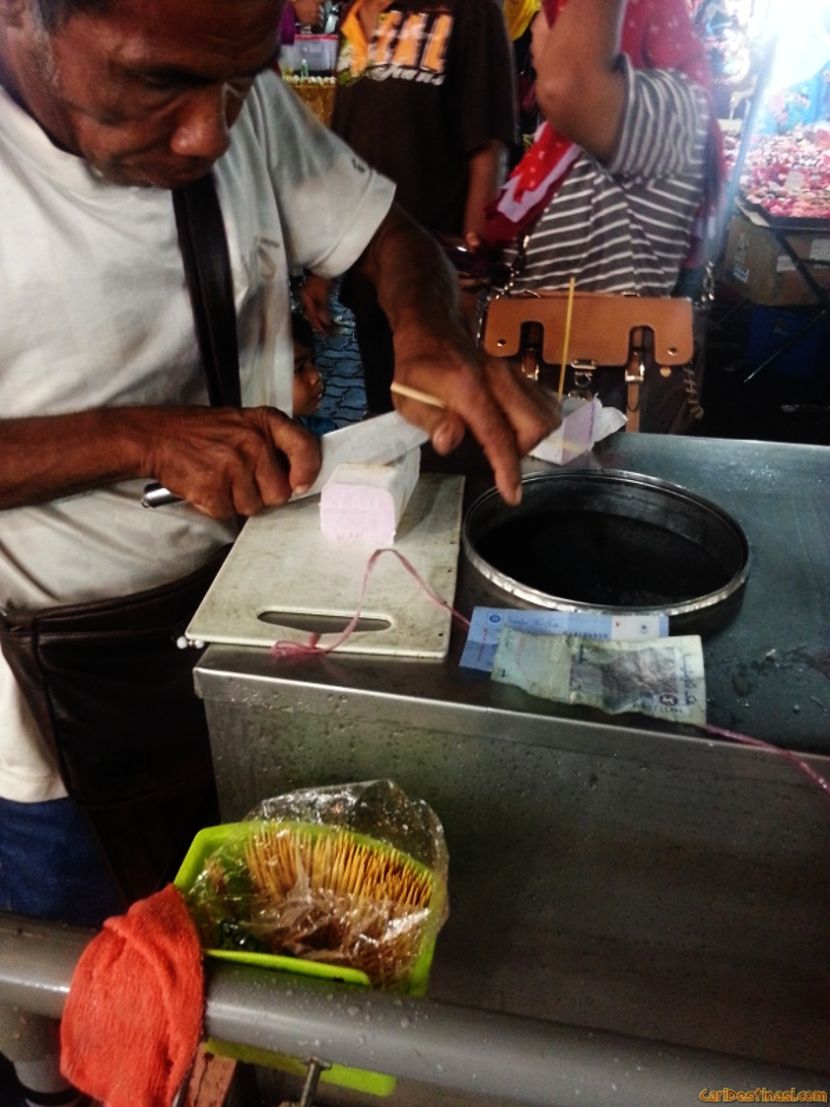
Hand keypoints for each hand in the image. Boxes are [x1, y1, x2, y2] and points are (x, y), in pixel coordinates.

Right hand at [141, 406, 320, 517]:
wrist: (156, 436)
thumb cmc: (200, 432)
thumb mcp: (242, 424)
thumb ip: (271, 444)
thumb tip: (298, 477)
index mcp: (264, 422)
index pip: (305, 448)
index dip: (307, 471)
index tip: (301, 483)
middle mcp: (253, 442)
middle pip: (280, 493)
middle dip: (263, 494)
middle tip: (240, 479)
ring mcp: (233, 465)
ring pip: (254, 507)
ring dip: (237, 501)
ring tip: (219, 479)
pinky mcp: (214, 487)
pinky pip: (228, 513)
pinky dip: (216, 506)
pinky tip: (206, 486)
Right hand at [300, 273, 333, 333]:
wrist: (324, 268)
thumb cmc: (323, 280)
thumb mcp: (324, 295)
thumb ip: (323, 308)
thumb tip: (325, 322)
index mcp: (306, 299)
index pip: (311, 315)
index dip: (317, 324)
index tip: (324, 332)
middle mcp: (305, 299)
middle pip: (311, 315)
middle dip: (318, 324)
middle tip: (326, 332)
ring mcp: (308, 297)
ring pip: (313, 312)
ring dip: (320, 319)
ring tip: (326, 327)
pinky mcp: (313, 296)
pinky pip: (316, 307)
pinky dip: (321, 313)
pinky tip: (325, 318)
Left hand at [390, 330, 560, 505]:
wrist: (431, 325)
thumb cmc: (416, 366)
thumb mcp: (408, 397)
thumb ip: (430, 420)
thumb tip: (449, 442)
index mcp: (469, 389)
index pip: (498, 434)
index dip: (508, 468)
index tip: (512, 494)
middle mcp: (499, 379)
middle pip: (537, 425)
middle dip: (524, 451)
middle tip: (499, 459)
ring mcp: (513, 373)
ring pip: (545, 413)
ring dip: (531, 437)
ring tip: (504, 442)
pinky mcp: (518, 373)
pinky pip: (542, 402)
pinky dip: (534, 421)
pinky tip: (512, 426)